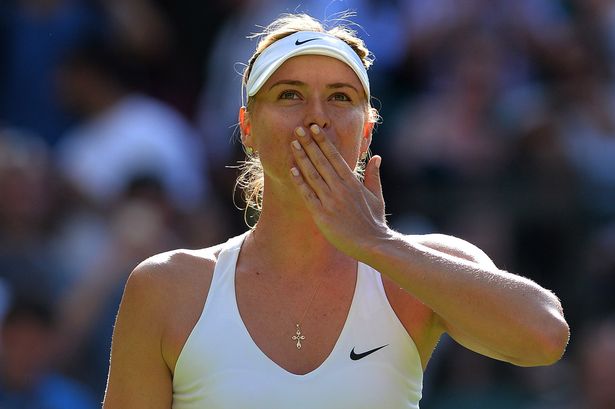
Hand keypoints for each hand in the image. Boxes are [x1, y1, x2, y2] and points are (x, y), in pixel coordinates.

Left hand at [289, 124, 388, 258]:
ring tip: (293, 144)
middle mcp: (340, 188)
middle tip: (298, 129)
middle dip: (309, 143)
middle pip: (321, 161)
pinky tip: (292, 170)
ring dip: (302, 158)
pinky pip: (308, 195)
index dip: (323, 141)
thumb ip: (374, 175)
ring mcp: (330, 201)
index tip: (314, 128)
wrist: (372, 244)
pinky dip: (300, 181)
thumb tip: (377, 157)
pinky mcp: (322, 214)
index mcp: (352, 182)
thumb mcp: (377, 196)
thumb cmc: (374, 221)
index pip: (335, 156)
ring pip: (313, 175)